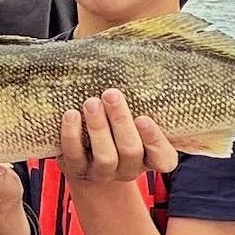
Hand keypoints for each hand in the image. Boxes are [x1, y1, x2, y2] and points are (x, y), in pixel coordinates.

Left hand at [59, 93, 178, 187]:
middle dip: (121, 121)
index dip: (155, 140)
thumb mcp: (134, 120)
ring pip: (105, 156)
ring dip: (98, 127)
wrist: (89, 161)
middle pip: (130, 151)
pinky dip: (72, 135)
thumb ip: (139, 100)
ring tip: (91, 102)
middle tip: (111, 94)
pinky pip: (75, 155)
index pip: (163, 158)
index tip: (144, 118)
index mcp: (150, 157)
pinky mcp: (78, 170)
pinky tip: (71, 114)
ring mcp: (103, 173)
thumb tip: (132, 61)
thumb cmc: (118, 131)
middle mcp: (129, 169)